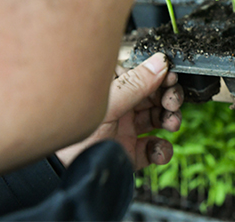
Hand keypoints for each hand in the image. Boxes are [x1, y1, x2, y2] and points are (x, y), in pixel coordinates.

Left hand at [56, 52, 182, 169]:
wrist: (62, 171)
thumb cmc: (73, 132)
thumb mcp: (108, 104)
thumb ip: (136, 84)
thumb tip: (160, 62)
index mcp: (113, 89)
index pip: (143, 75)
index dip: (160, 76)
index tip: (172, 77)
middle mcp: (121, 107)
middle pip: (155, 96)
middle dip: (169, 98)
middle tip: (173, 102)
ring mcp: (126, 130)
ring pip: (158, 119)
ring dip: (170, 120)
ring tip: (171, 124)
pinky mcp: (130, 152)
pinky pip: (153, 148)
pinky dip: (162, 150)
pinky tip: (157, 150)